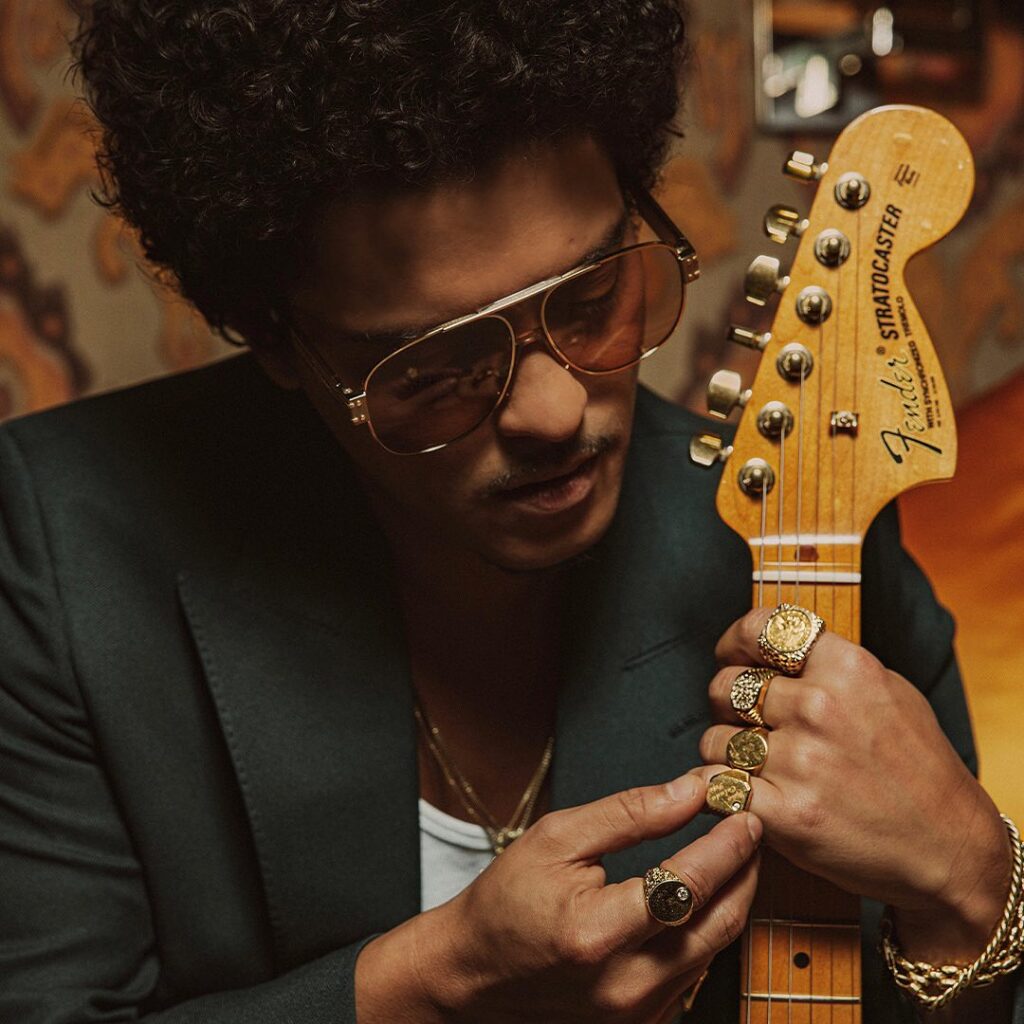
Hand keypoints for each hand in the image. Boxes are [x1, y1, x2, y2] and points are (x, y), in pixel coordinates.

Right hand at [356, 775, 760, 1022]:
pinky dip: (708, 929)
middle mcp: (625, 984)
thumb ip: (629, 813)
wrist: (475, 972)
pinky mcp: (643, 1023)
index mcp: (598, 932)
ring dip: (733, 898)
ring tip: (733, 853)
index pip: (689, 882)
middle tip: (751, 827)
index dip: (726, 843)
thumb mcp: (557, 837)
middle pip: (719, 923)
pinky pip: (695, 972)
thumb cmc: (508, 901)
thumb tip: (689, 791)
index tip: (743, 810)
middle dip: (744, 869)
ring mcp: (637, 1013)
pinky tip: (705, 896)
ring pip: (714, 950)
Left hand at [692, 607, 1010, 960]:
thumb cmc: (916, 766)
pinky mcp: (787, 815)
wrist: (950, 847)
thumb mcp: (887, 689)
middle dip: (727, 705)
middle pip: (725, 687)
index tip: (733, 658)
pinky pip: (716, 787)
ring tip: (754, 764)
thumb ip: (828, 664)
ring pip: (714, 739)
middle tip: (748, 723)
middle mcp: (821, 707)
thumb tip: (766, 647)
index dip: (735, 642)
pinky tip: (739, 794)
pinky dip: (718, 793)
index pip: (760, 629)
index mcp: (847, 667)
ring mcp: (802, 761)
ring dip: (725, 753)